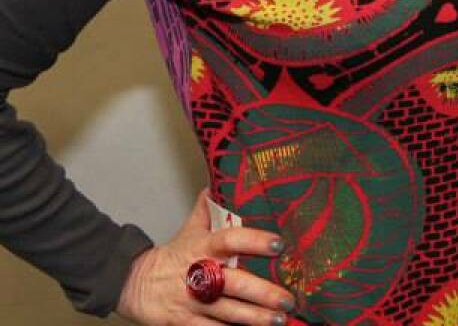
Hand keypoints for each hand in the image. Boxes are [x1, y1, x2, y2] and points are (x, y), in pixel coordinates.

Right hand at [116, 189, 294, 325]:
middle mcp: (199, 274)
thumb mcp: (188, 231)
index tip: (278, 245)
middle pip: (233, 284)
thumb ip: (208, 211)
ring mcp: (191, 301)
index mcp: (202, 248)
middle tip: (288, 298)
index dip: (253, 241)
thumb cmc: (170, 256)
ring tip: (279, 319)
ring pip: (227, 311)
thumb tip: (217, 184)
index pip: (229, 240)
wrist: (131, 284)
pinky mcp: (183, 323)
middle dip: (263, 293)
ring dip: (255, 318)